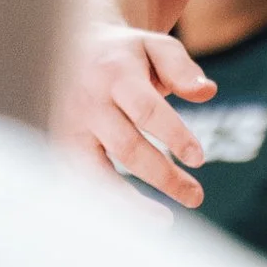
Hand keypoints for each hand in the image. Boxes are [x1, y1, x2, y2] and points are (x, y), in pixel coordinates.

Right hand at [52, 23, 214, 206]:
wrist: (70, 45)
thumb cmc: (125, 53)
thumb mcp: (155, 46)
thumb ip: (182, 67)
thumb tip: (207, 92)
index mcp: (115, 74)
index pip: (146, 110)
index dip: (173, 135)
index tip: (198, 159)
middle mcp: (88, 102)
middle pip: (126, 147)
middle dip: (163, 176)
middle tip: (196, 196)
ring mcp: (69, 126)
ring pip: (93, 172)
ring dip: (128, 202)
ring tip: (164, 221)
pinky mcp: (60, 144)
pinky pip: (79, 180)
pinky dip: (104, 202)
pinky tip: (134, 217)